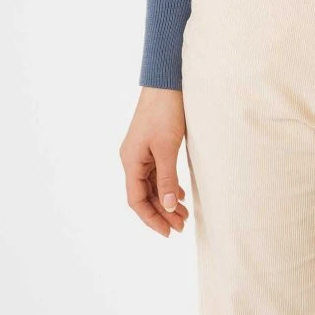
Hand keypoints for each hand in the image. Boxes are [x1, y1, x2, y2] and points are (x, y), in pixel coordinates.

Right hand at [120, 86, 189, 237]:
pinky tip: (179, 194)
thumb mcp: (167, 148)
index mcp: (130, 161)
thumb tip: (166, 207)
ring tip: (183, 215)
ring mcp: (141, 152)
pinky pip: (157, 172)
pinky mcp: (152, 145)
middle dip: (161, 212)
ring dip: (165, 200)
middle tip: (181, 226)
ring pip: (151, 184)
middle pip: (144, 195)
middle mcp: (132, 159)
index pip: (136, 200)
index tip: (168, 232)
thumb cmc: (165, 112)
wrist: (167, 82)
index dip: (151, 218)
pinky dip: (167, 185)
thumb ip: (166, 178)